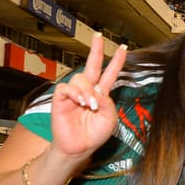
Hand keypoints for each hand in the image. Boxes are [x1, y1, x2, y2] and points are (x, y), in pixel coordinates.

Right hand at [51, 35, 126, 160]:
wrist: (79, 148)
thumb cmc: (94, 134)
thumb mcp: (109, 118)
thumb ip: (107, 102)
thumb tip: (98, 92)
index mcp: (101, 94)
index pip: (109, 74)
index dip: (117, 62)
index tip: (124, 49)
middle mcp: (88, 90)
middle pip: (91, 66)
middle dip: (95, 50)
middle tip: (98, 37)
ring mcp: (74, 94)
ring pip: (80, 78)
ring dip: (87, 90)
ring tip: (90, 105)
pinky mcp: (61, 99)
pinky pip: (66, 88)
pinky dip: (75, 93)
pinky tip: (80, 102)